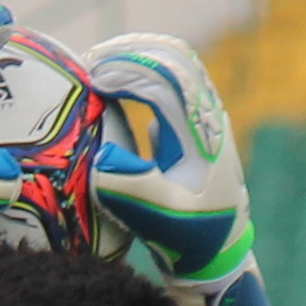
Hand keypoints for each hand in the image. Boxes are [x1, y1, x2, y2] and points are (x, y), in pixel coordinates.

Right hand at [86, 32, 279, 305]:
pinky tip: (107, 86)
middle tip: (86, 64)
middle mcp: (208, 118)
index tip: (91, 78)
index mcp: (202, 136)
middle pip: (175, 58)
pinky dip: (136, 72)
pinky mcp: (191, 123)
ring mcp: (203, 117)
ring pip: (173, 64)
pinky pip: (166, 81)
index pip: (169, 82)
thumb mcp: (161, 221)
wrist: (219, 253)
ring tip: (93, 69)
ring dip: (133, 58)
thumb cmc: (190, 240)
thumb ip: (133, 189)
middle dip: (129, 52)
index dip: (129, 70)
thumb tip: (103, 154)